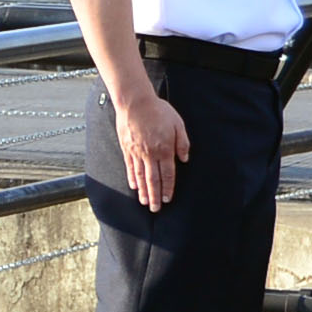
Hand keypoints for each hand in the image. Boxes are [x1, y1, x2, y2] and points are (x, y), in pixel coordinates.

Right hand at [116, 90, 191, 211]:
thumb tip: (184, 159)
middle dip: (154, 196)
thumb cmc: (158, 110)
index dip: (168, 188)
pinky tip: (134, 186)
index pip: (167, 174)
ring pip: (140, 176)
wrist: (135, 102)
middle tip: (155, 209)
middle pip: (153, 179)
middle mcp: (149, 154)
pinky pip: (130, 167)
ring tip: (144, 202)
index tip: (167, 199)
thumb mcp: (177, 124)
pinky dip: (132, 178)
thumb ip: (182, 142)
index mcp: (164, 149)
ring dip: (143, 191)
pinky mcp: (127, 148)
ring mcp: (136, 152)